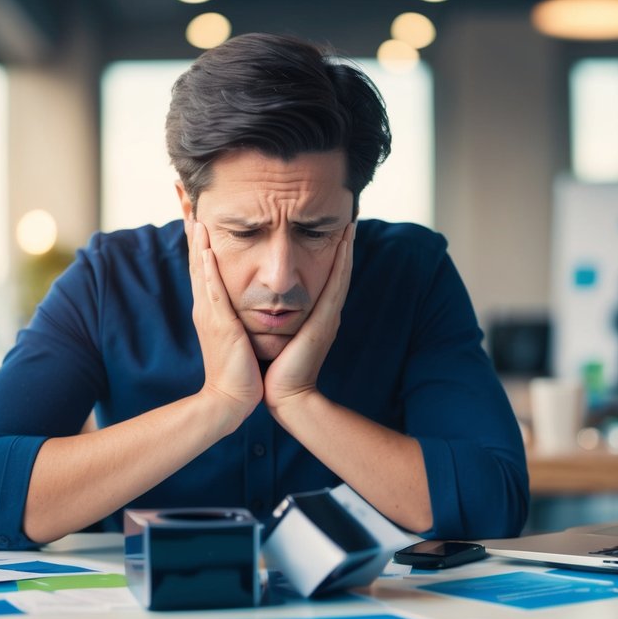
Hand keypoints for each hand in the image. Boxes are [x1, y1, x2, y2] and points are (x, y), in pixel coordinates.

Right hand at [186, 217, 262, 425]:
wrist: (231, 400)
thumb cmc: (240, 370)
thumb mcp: (237, 334)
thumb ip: (237, 314)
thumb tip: (247, 299)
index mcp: (212, 306)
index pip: (204, 262)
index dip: (200, 235)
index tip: (197, 207)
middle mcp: (206, 305)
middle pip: (196, 257)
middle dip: (192, 226)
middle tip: (183, 196)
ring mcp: (209, 314)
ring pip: (201, 268)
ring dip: (198, 239)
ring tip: (194, 212)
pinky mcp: (219, 324)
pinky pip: (211, 290)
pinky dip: (207, 268)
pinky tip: (206, 248)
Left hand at [264, 221, 355, 411]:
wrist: (285, 397)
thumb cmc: (275, 372)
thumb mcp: (277, 339)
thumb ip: (278, 323)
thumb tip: (265, 309)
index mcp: (314, 317)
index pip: (325, 279)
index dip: (332, 257)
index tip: (334, 234)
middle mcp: (326, 314)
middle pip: (338, 273)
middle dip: (344, 247)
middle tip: (349, 221)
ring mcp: (329, 318)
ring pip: (341, 275)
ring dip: (347, 249)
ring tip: (351, 225)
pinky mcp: (326, 322)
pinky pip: (336, 286)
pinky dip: (343, 265)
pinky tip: (346, 246)